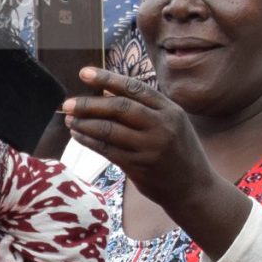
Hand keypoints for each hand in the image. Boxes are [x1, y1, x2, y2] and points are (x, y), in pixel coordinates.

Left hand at [61, 64, 250, 236]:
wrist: (194, 188)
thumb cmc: (178, 151)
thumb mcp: (172, 123)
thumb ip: (146, 108)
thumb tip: (106, 90)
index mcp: (170, 110)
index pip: (134, 88)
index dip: (107, 79)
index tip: (84, 73)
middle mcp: (162, 125)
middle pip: (119, 107)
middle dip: (89, 104)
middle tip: (67, 103)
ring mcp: (150, 147)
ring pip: (109, 129)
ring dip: (84, 124)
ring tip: (69, 120)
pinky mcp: (139, 166)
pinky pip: (107, 149)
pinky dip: (88, 141)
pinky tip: (77, 136)